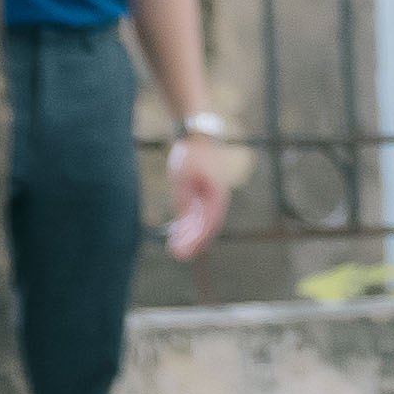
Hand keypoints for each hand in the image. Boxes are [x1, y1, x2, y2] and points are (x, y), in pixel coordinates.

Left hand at [161, 135, 238, 260]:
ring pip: (201, 223)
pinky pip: (196, 215)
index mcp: (217, 196)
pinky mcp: (202, 195)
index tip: (184, 251)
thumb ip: (183, 199)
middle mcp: (217, 200)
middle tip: (178, 256)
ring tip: (176, 250)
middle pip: (206, 227)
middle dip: (193, 243)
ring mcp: (210, 198)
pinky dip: (188, 226)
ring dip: (190, 236)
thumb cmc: (191, 155)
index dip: (198, 240)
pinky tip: (177, 234)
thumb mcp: (182, 178)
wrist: (197, 137)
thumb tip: (182, 221)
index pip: (209, 224)